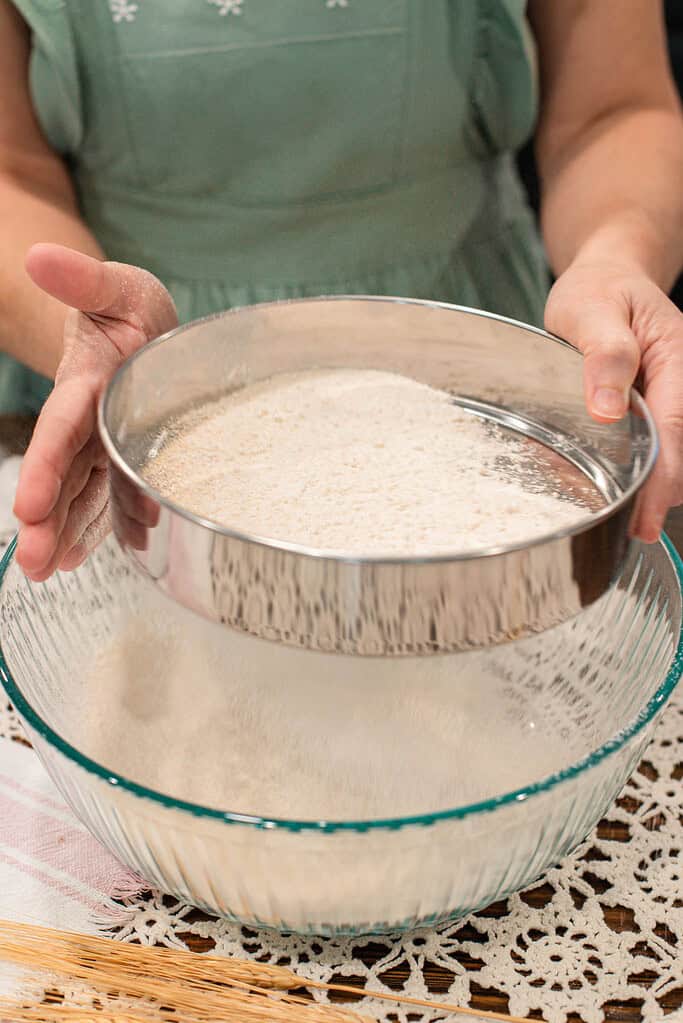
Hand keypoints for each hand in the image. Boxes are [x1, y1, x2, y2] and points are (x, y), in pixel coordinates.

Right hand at [14, 244, 177, 579]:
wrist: (143, 330)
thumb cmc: (130, 309)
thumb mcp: (116, 287)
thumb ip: (83, 279)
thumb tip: (38, 257)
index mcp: (86, 384)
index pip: (61, 430)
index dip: (44, 467)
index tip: (27, 506)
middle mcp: (91, 422)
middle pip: (66, 474)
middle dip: (49, 519)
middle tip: (35, 563)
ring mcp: (106, 444)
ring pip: (84, 493)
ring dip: (67, 531)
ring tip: (49, 570)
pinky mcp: (125, 457)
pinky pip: (111, 497)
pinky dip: (100, 526)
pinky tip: (81, 556)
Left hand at [545, 262, 682, 542]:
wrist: (608, 276)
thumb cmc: (599, 290)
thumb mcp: (591, 310)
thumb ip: (603, 356)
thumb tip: (608, 411)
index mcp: (676, 359)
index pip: (674, 431)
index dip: (661, 480)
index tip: (645, 518)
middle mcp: (682, 383)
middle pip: (679, 452)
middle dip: (657, 493)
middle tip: (629, 527)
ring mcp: (673, 398)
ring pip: (669, 454)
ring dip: (646, 482)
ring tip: (613, 505)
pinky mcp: (658, 409)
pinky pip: (654, 444)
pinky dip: (635, 466)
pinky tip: (607, 476)